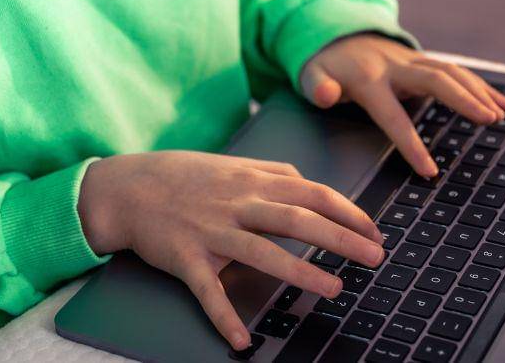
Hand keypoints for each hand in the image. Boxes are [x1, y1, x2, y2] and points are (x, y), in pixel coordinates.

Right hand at [77, 150, 385, 350]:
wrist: (128, 187)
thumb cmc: (185, 176)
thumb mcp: (233, 163)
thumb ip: (272, 172)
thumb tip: (310, 184)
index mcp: (252, 181)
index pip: (312, 193)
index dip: (348, 212)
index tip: (375, 231)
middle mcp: (237, 204)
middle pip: (298, 219)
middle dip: (342, 239)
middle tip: (376, 257)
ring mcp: (212, 231)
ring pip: (263, 252)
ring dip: (301, 272)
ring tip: (335, 289)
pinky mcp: (186, 258)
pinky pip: (208, 292)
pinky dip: (224, 318)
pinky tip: (243, 341)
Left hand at [299, 32, 504, 177]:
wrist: (336, 32)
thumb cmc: (325, 64)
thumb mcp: (311, 74)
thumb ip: (317, 87)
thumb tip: (325, 96)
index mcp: (368, 79)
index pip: (393, 116)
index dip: (411, 143)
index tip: (430, 171)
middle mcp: (396, 66)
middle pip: (435, 80)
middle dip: (463, 99)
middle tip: (490, 119)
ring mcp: (411, 61)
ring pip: (450, 72)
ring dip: (478, 91)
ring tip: (500, 114)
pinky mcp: (422, 60)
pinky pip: (455, 71)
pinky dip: (479, 85)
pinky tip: (501, 102)